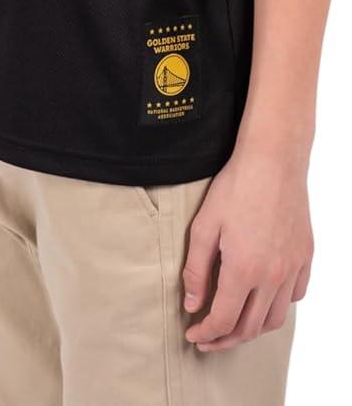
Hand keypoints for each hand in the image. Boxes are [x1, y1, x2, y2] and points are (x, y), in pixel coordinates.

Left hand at [182, 144, 313, 350]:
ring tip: (235, 324)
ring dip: (253, 329)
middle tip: (209, 338)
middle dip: (225, 340)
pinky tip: (263, 298)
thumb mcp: (205, 225)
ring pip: (275, 318)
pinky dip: (278, 306)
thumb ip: (196, 270)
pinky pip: (295, 295)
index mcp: (244, 270)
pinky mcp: (305, 255)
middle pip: (250, 328)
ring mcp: (293, 267)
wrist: (273, 159)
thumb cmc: (236, 186)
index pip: (223, 320)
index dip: (206, 334)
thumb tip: (193, 305)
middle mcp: (273, 276)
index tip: (193, 335)